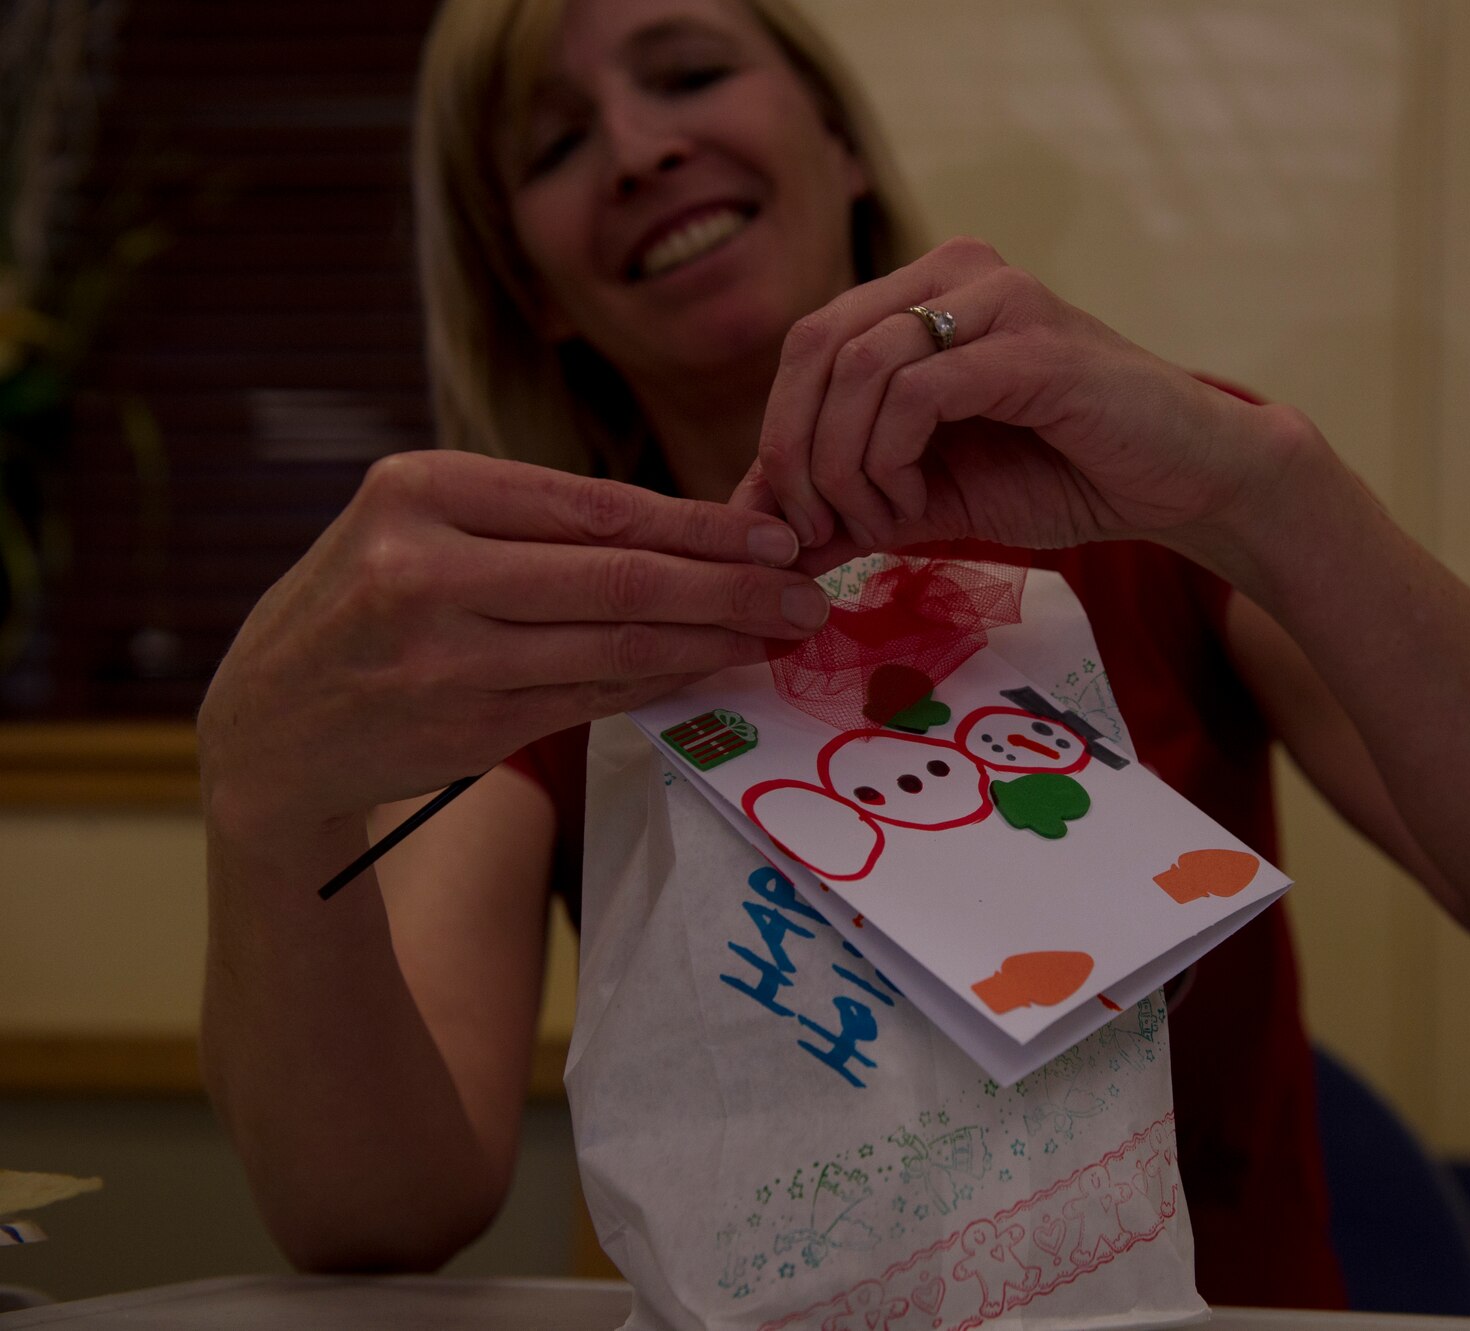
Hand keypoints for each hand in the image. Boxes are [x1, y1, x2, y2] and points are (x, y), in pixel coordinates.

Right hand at [198, 450, 827, 833]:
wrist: (270, 725)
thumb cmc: (368, 604)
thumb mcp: (419, 526)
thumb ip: (536, 523)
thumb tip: (696, 532)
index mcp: (419, 491)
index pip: (594, 505)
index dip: (699, 526)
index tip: (776, 536)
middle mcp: (424, 570)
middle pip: (618, 577)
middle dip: (730, 587)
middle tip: (807, 593)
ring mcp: (443, 658)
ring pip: (616, 644)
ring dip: (715, 641)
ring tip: (781, 634)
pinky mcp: (467, 728)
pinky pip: (595, 697)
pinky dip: (664, 682)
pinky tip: (714, 669)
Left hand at [746, 236, 1300, 556]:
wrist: (1184, 484)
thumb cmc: (1066, 478)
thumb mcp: (931, 498)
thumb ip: (848, 506)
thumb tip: (755, 535)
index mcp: (928, 290)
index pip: (809, 343)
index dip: (781, 434)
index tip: (799, 522)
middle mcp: (958, 272)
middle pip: (816, 345)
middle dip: (798, 452)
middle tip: (819, 529)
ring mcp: (999, 299)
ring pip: (861, 367)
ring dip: (849, 465)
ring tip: (886, 521)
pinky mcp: (1033, 345)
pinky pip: (919, 391)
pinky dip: (894, 458)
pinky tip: (920, 503)